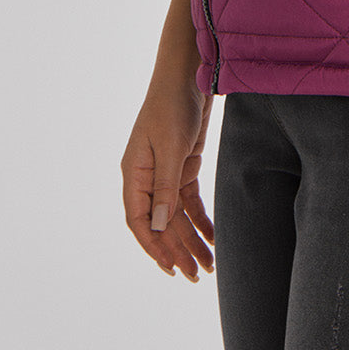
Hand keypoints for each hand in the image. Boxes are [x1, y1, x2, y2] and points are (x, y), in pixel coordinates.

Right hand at [121, 78, 215, 282]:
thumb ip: (165, 187)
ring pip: (177, 217)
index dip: (154, 247)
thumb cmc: (172, 105)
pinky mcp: (183, 166)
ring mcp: (165, 173)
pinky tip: (213, 237)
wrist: (188, 75)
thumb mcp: (170, 147)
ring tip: (208, 265)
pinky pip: (190, 202)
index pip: (140, 221)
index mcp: (135, 174)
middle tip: (196, 274)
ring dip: (191, 240)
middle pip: (161, 224)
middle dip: (177, 250)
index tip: (170, 269)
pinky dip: (201, 220)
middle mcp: (147, 178)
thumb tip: (160, 227)